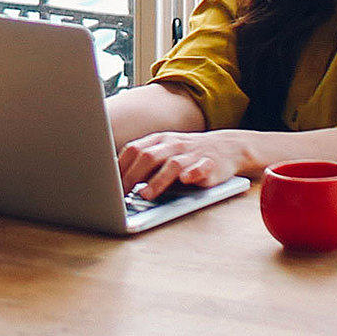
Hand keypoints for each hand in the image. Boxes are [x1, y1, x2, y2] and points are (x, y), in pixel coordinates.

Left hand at [118, 130, 245, 199]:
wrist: (229, 147)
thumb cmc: (189, 155)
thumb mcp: (165, 153)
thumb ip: (145, 163)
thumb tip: (117, 180)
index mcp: (160, 140)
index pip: (134, 149)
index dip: (120, 166)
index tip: (107, 183)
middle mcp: (174, 144)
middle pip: (148, 156)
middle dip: (132, 175)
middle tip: (121, 193)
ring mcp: (192, 154)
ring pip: (172, 164)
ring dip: (157, 180)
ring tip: (146, 195)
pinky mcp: (210, 164)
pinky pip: (200, 167)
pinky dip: (193, 173)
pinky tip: (186, 180)